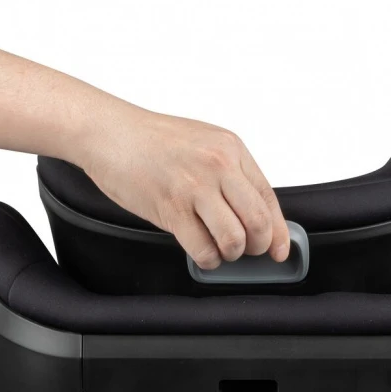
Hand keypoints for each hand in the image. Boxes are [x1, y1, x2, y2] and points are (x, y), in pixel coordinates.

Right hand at [72, 102, 289, 269]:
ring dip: (230, 253)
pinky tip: (201, 253)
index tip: (280, 250)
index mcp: (231, 149)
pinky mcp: (171, 208)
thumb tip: (249, 210)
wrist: (110, 132)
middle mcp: (218, 166)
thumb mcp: (203, 142)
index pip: (267, 198)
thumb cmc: (151, 139)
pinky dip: (208, 259)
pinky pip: (203, 248)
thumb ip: (229, 172)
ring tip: (219, 249)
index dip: (279, 231)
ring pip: (234, 239)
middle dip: (257, 246)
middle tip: (247, 251)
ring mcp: (195, 188)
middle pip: (258, 222)